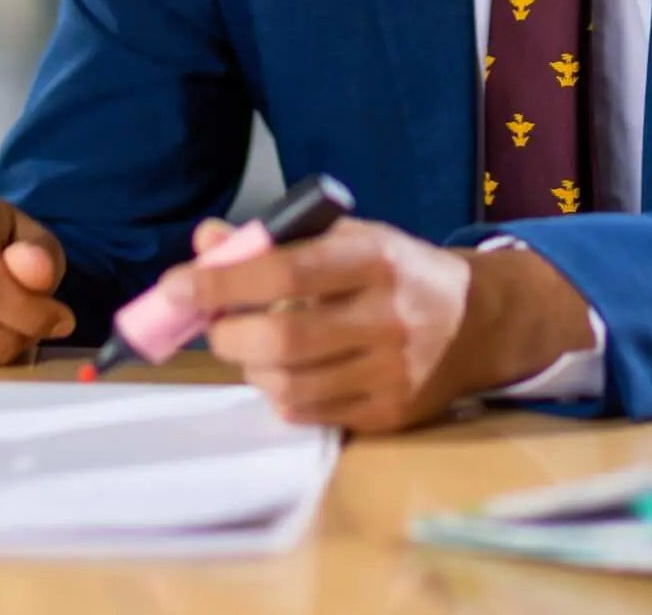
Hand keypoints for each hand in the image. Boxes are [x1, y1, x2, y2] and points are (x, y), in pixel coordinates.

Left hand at [173, 217, 592, 433]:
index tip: (173, 287)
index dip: (222, 283)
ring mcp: (393, 372)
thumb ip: (275, 240)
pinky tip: (293, 372)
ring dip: (253, 368)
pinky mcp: (392, 414)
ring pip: (288, 386)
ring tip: (258, 347)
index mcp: (376, 259)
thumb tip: (206, 242)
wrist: (478, 321)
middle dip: (228, 336)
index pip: (286, 272)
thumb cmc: (396, 271)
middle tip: (215, 326)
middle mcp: (389, 317)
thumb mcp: (346, 237)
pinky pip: (310, 414)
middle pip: (282, 341)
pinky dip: (283, 394)